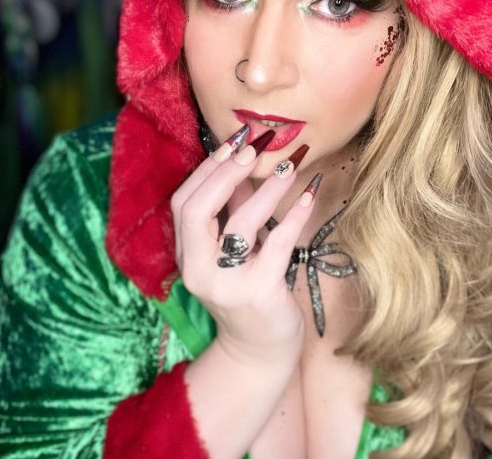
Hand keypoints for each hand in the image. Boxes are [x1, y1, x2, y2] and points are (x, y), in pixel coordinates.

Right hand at [171, 128, 318, 366]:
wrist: (258, 349)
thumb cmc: (245, 293)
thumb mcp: (230, 253)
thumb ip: (231, 212)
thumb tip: (244, 165)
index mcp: (187, 256)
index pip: (182, 203)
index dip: (206, 170)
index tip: (233, 143)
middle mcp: (197, 270)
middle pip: (197, 209)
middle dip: (226, 172)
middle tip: (255, 149)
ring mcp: (225, 284)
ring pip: (239, 224)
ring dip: (266, 188)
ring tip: (289, 166)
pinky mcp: (258, 292)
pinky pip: (277, 244)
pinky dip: (294, 216)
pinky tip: (309, 196)